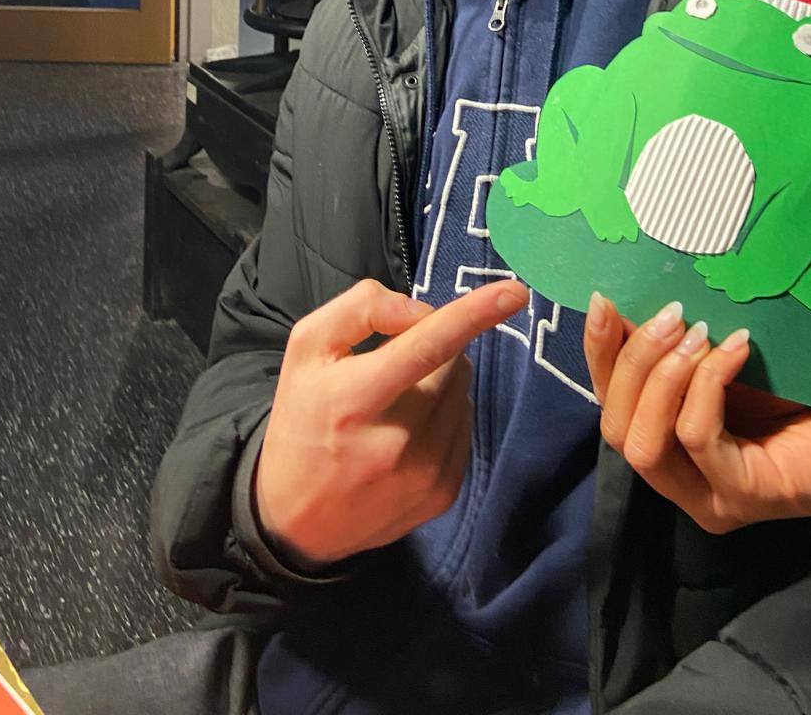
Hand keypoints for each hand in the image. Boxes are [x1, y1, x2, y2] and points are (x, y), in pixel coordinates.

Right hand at [255, 277, 528, 564]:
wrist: (295, 519)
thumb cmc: (302, 420)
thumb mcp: (307, 350)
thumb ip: (361, 310)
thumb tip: (421, 311)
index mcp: (356, 399)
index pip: (426, 347)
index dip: (473, 314)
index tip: (515, 291)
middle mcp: (397, 441)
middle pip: (452, 363)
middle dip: (434, 349)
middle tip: (392, 366)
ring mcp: (425, 473)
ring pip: (464, 392)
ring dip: (441, 382)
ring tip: (396, 402)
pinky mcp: (444, 494)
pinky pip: (465, 426)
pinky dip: (445, 416)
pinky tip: (409, 432)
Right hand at [583, 294, 810, 533]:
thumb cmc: (803, 387)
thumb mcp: (725, 361)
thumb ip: (681, 347)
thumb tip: (631, 297)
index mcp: (668, 447)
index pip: (608, 407)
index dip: (598, 354)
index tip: (605, 299)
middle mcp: (679, 482)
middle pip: (615, 430)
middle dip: (633, 362)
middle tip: (672, 312)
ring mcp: (708, 496)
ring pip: (644, 443)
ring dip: (662, 376)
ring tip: (699, 331)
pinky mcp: (742, 495)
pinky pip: (697, 436)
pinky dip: (708, 384)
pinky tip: (738, 348)